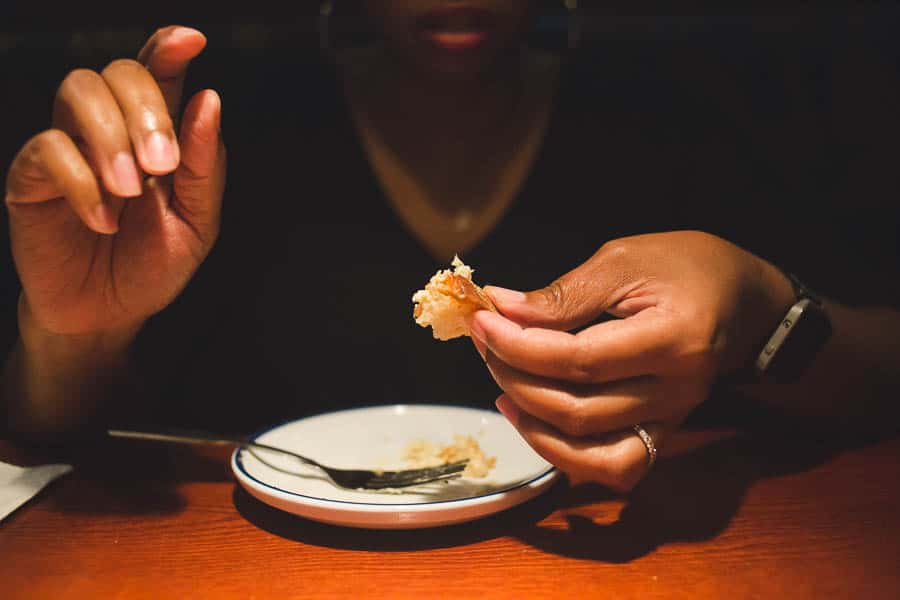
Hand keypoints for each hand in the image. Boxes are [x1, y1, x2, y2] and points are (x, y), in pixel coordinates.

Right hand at [4, 26, 224, 337]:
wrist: (110, 315)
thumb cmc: (152, 264)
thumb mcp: (197, 223)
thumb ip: (204, 166)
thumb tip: (207, 99)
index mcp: (154, 134)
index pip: (157, 73)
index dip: (168, 48)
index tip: (191, 41)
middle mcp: (110, 129)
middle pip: (118, 71)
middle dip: (146, 110)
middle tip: (163, 166)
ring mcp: (69, 148)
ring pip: (76, 89)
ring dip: (111, 136)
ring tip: (132, 191)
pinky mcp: (32, 178)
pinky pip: (48, 150)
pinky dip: (83, 183)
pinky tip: (104, 220)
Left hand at [468, 231, 793, 490]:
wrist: (742, 298)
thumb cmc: (685, 266)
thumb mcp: (623, 260)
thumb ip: (564, 294)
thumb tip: (503, 311)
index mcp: (673, 337)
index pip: (579, 360)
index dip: (519, 346)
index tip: (484, 321)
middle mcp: (677, 391)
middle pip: (577, 410)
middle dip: (514, 377)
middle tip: (485, 342)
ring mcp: (672, 419)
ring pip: (589, 451)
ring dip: (530, 421)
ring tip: (500, 382)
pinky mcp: (662, 432)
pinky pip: (612, 467)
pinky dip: (565, 454)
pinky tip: (531, 418)